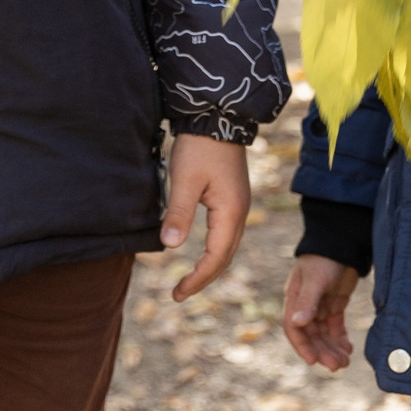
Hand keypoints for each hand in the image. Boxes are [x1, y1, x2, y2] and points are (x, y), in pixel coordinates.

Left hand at [161, 134, 251, 300]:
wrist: (218, 117)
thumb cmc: (200, 148)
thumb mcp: (185, 180)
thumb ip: (179, 214)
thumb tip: (171, 247)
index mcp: (230, 212)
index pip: (216, 258)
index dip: (197, 279)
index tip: (176, 294)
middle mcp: (239, 212)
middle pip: (225, 256)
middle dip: (204, 278)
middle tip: (179, 294)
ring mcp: (238, 204)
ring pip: (227, 245)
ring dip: (210, 265)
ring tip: (189, 279)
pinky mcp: (232, 197)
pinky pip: (226, 233)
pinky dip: (214, 249)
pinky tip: (200, 251)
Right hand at [283, 254, 361, 370]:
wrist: (342, 242)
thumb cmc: (323, 259)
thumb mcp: (315, 280)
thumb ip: (307, 302)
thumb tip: (298, 323)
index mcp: (295, 300)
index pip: (294, 329)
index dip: (303, 346)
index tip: (314, 361)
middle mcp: (305, 306)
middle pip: (312, 335)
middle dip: (323, 351)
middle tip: (337, 366)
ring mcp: (320, 305)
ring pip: (324, 334)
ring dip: (332, 348)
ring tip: (345, 362)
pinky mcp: (335, 303)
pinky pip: (335, 326)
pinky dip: (341, 338)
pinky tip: (348, 348)